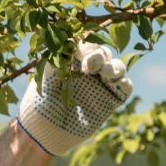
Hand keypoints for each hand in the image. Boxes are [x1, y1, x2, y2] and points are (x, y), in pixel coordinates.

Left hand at [17, 42, 132, 155]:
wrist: (45, 130)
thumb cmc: (40, 100)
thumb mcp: (46, 74)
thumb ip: (59, 55)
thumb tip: (70, 35)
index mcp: (73, 58)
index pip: (86, 43)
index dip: (86, 44)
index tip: (78, 52)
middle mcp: (89, 69)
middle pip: (104, 52)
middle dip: (99, 55)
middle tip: (90, 65)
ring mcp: (101, 83)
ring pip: (117, 67)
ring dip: (114, 67)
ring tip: (104, 73)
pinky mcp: (111, 100)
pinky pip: (125, 87)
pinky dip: (125, 83)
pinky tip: (118, 83)